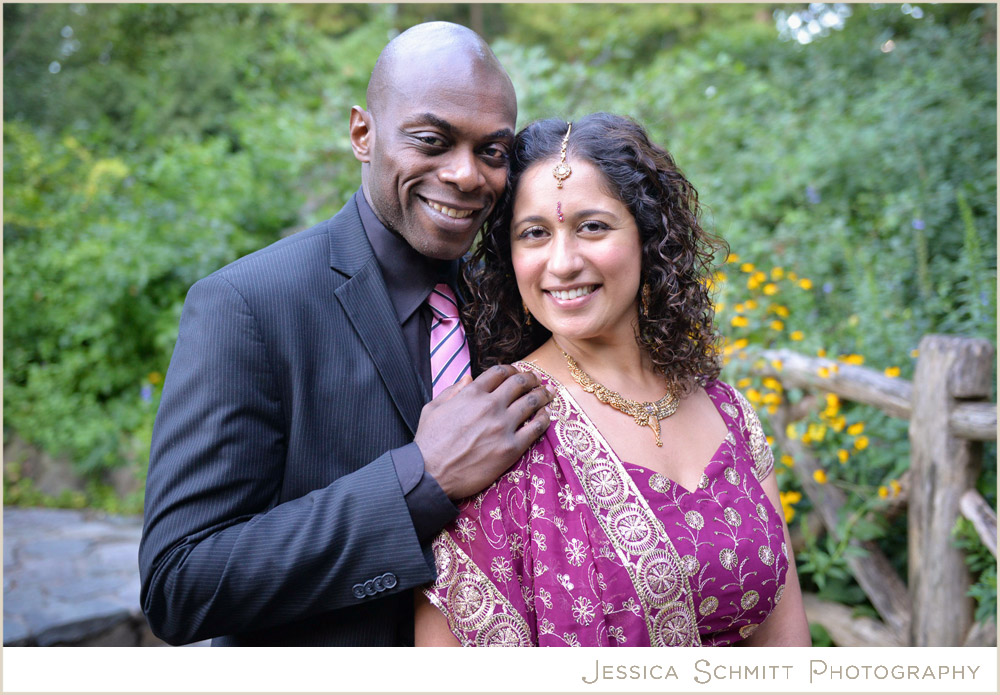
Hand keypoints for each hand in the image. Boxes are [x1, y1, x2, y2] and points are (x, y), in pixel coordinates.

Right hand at [415, 365, 553, 499]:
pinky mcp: (511, 448)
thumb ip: (452, 390)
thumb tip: (468, 378)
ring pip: (533, 401)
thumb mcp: (433, 408)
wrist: (430, 475)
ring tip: (548, 394)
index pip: (500, 372)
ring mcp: (503, 426)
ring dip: (543, 395)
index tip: (517, 374)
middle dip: (532, 379)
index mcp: (471, 394)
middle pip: (521, 383)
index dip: (512, 370)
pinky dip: (545, 418)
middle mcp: (490, 406)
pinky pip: (537, 427)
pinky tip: (546, 416)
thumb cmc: (428, 443)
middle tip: (537, 382)